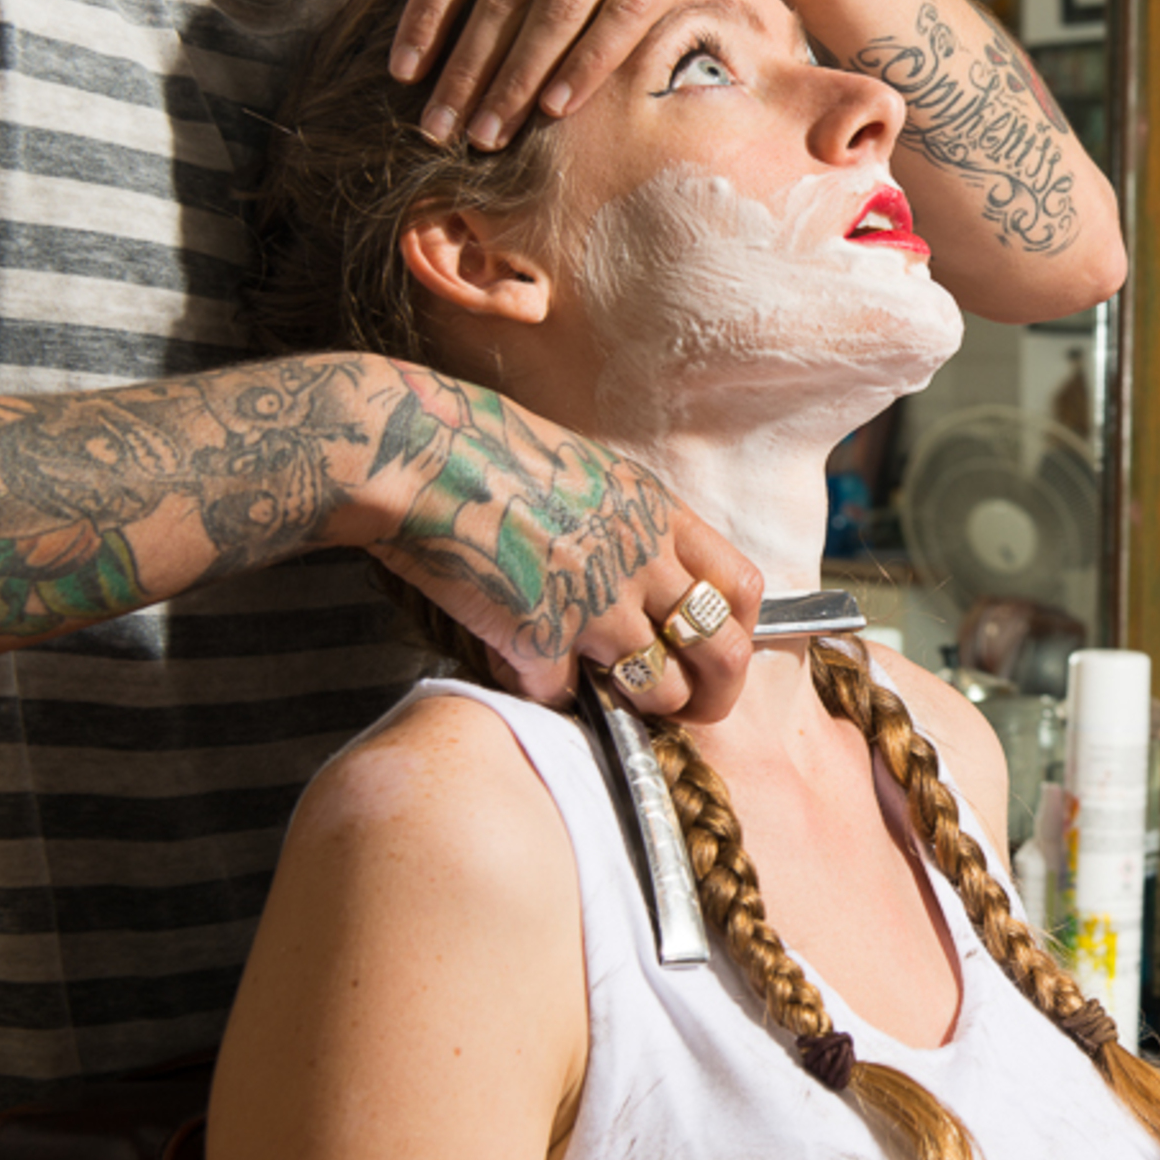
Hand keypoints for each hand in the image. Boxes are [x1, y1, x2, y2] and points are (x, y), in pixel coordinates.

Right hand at [360, 365, 759, 723]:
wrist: (416, 452)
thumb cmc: (489, 451)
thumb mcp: (591, 471)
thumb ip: (632, 527)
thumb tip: (650, 575)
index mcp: (659, 514)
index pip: (742, 588)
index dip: (740, 630)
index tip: (716, 649)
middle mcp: (640, 560)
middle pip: (722, 652)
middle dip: (712, 694)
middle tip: (686, 708)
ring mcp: (593, 602)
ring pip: (654, 688)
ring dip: (631, 702)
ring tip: (600, 690)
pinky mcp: (537, 637)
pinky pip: (561, 695)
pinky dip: (542, 693)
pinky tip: (517, 664)